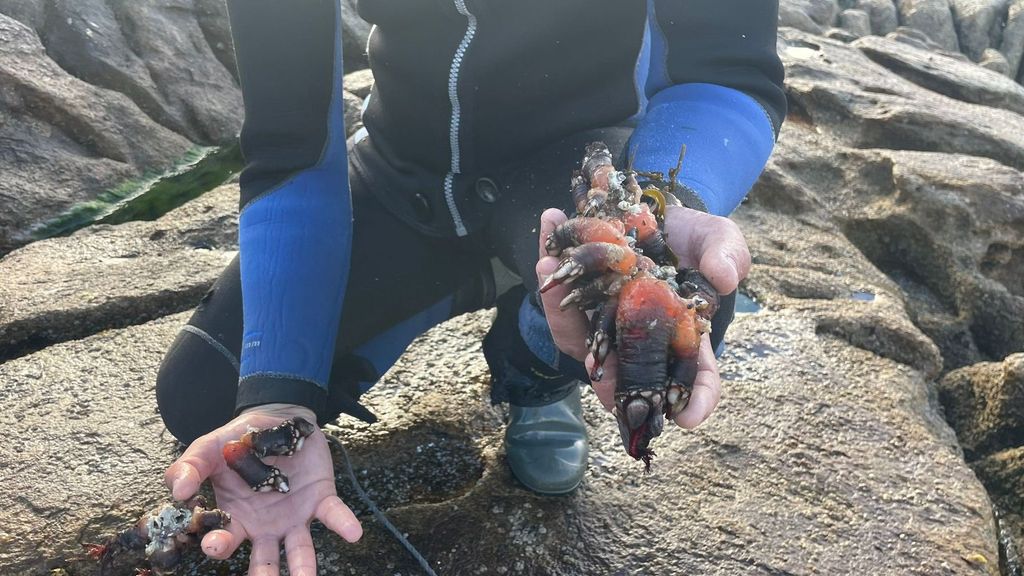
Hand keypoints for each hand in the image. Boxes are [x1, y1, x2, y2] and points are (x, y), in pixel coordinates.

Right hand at [163, 403, 361, 575]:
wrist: (275, 417)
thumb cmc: (237, 441)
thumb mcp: (208, 449)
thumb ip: (189, 467)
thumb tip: (177, 491)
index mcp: (236, 518)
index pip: (225, 541)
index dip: (219, 545)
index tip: (214, 543)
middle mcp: (266, 526)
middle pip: (265, 561)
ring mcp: (295, 515)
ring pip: (299, 549)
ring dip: (304, 566)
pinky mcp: (321, 498)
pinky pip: (333, 515)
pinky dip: (344, 524)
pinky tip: (354, 533)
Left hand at [535, 206, 750, 427]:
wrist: (659, 214)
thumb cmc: (696, 240)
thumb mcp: (719, 240)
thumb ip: (727, 255)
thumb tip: (725, 278)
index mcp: (684, 335)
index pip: (696, 378)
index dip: (696, 401)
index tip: (688, 418)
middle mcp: (640, 339)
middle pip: (624, 371)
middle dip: (607, 379)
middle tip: (599, 378)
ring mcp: (606, 321)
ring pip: (579, 332)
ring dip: (559, 307)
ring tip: (549, 270)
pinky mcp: (578, 298)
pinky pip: (559, 289)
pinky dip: (551, 262)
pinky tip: (549, 225)